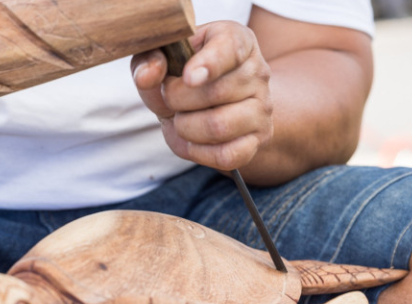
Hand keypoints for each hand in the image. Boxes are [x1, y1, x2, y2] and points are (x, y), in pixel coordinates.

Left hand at [131, 21, 272, 170]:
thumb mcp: (162, 61)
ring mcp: (262, 107)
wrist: (206, 105)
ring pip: (219, 126)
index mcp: (236, 40)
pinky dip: (199, 152)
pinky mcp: (258, 139)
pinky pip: (227, 155)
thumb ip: (148, 60)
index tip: (189, 77)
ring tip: (182, 118)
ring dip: (186, 127)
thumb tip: (149, 74)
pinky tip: (193, 140)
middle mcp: (257, 72)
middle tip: (170, 98)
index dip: (209, 64)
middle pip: (215, 92)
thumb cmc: (180, 77)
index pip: (230, 48)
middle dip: (176, 100)